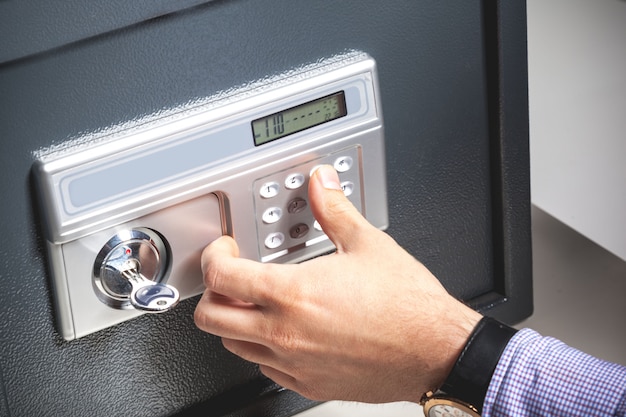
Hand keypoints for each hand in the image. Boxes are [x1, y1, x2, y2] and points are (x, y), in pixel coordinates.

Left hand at [194, 165, 481, 402]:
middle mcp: (286, 333)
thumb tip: (321, 184)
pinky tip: (284, 331)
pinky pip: (264, 368)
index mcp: (293, 293)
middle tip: (231, 277)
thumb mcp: (367, 243)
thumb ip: (334, 209)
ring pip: (233, 346)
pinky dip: (262, 347)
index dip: (213, 258)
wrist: (434, 351)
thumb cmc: (407, 306)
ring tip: (256, 302)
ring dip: (235, 321)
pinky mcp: (308, 384)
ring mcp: (294, 363)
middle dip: (212, 293)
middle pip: (210, 319)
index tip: (225, 251)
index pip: (220, 278)